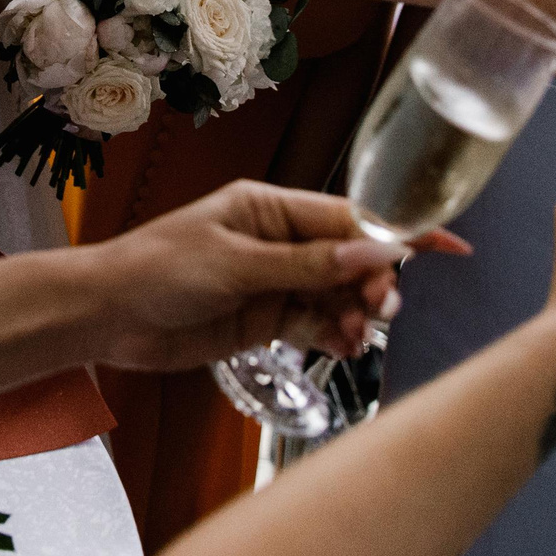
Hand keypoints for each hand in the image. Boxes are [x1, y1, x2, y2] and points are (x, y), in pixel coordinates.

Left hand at [84, 181, 414, 371]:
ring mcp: (273, 282)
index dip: (397, 233)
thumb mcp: (236, 264)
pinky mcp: (263, 319)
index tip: (446, 244)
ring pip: (336, 295)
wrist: (108, 315)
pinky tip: (342, 347)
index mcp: (271, 208)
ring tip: (356, 336)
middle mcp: (278, 242)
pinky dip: (332, 335)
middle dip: (375, 283)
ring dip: (355, 314)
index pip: (349, 218)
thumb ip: (307, 264)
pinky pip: (313, 324)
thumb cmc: (158, 270)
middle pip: (350, 260)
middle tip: (382, 310)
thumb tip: (375, 253)